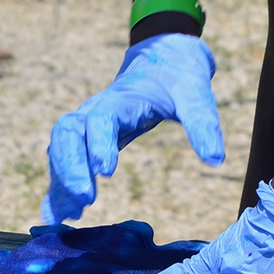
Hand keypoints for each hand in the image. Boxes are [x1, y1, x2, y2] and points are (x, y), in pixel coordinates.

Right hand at [41, 33, 224, 223]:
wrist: (162, 58)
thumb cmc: (178, 76)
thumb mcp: (195, 93)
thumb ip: (203, 123)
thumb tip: (216, 160)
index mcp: (121, 98)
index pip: (100, 118)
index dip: (99, 143)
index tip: (106, 172)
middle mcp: (96, 110)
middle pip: (68, 133)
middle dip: (70, 166)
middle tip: (86, 199)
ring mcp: (87, 124)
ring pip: (61, 148)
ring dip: (62, 180)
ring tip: (70, 215)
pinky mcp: (87, 139)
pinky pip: (65, 161)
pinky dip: (58, 187)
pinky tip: (57, 216)